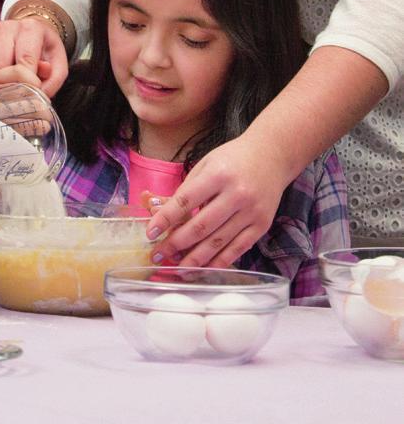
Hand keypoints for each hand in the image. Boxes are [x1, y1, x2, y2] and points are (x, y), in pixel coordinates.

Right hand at [0, 18, 68, 96]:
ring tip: (4, 90)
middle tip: (14, 97)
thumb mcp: (57, 63)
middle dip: (7, 84)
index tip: (29, 95)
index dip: (27, 81)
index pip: (26, 59)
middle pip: (1, 64)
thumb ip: (53, 78)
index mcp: (31, 28)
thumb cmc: (44, 49)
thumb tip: (39, 91)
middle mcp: (8, 26)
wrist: (31, 32)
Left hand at [146, 136, 289, 268]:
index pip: (186, 200)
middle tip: (159, 255)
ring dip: (195, 258)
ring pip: (218, 242)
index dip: (166, 218)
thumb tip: (159, 211)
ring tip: (178, 268)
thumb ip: (185, 189)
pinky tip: (203, 268)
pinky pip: (237, 248)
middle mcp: (236, 194)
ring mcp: (250, 212)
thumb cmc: (233, 158)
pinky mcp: (261, 225)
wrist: (273, 155)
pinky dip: (219, 261)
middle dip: (176, 243)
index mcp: (218, 175)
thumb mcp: (206, 164)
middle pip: (201, 226)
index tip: (150, 233)